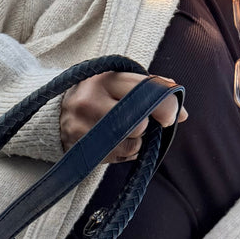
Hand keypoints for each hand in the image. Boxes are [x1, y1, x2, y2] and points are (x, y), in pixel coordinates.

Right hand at [60, 72, 187, 162]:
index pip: (143, 91)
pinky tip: (114, 143)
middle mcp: (89, 103)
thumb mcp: (120, 81)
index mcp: (103, 79)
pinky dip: (124, 153)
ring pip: (129, 144)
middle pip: (137, 123)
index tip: (172, 117)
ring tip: (124, 133)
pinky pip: (117, 158)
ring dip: (136, 142)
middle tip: (143, 125)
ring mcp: (82, 129)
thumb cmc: (98, 93)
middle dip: (146, 127)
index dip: (164, 105)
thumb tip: (184, 114)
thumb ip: (153, 89)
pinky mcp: (80, 151)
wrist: (55, 112)